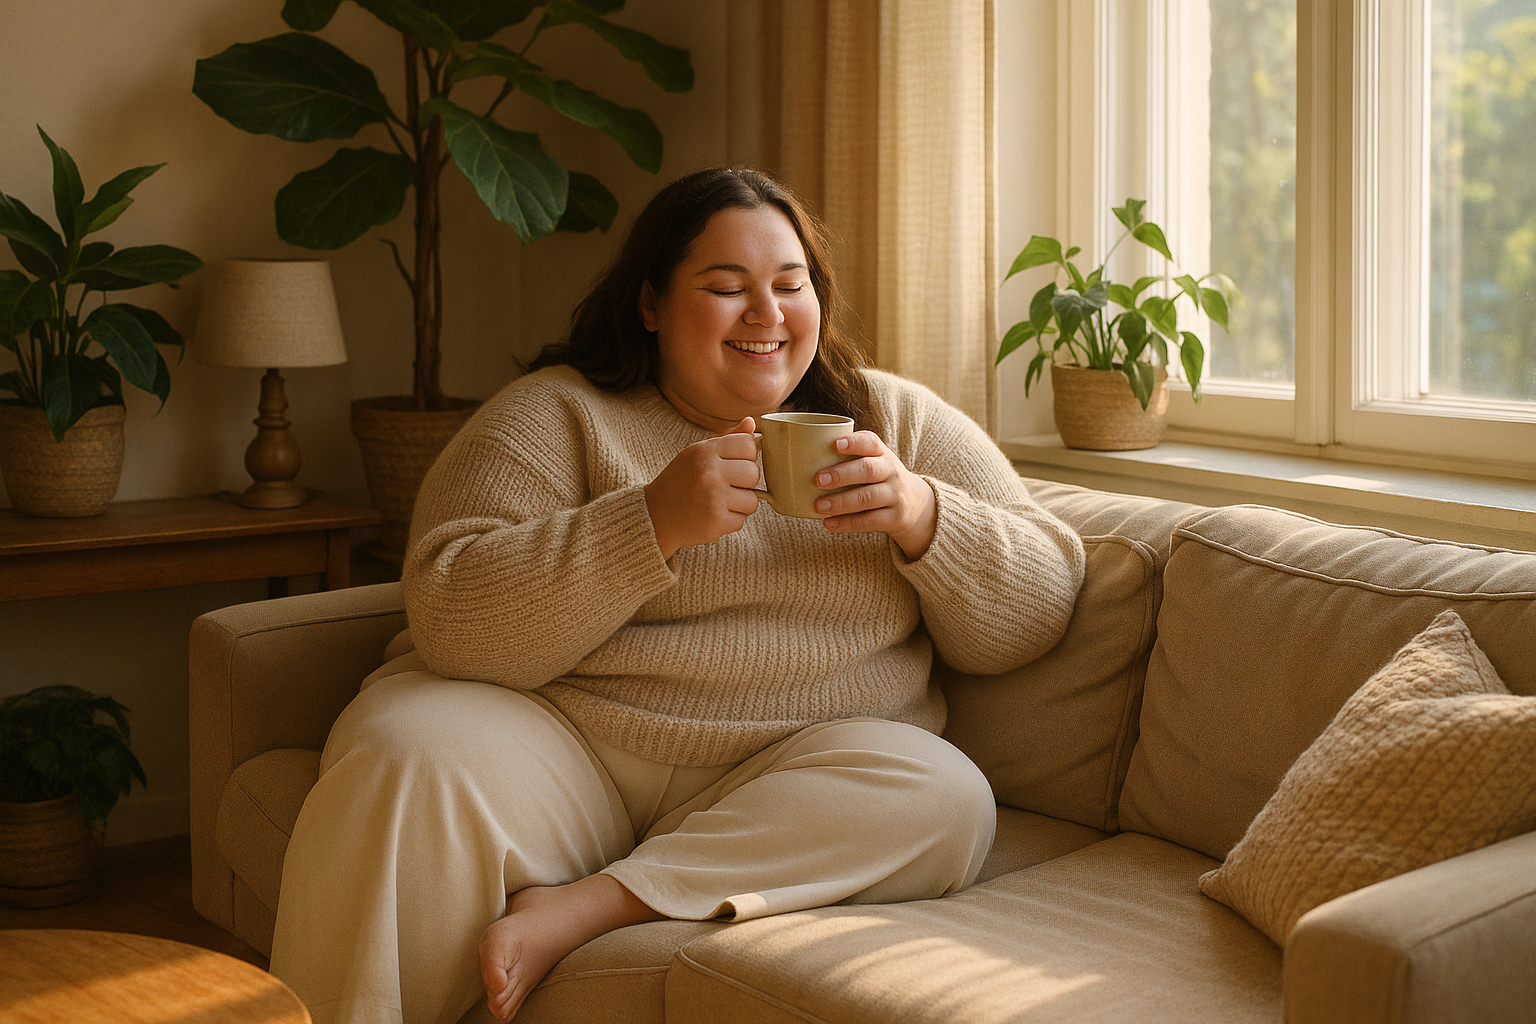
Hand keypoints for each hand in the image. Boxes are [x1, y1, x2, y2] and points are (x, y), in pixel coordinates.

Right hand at [644, 418, 760, 559]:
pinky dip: (731, 521)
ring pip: (752, 499)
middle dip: (744, 482)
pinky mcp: (717, 521)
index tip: (733, 465)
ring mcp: (714, 497)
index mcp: (704, 451)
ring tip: (718, 502)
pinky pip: (742, 520)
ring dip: (739, 504)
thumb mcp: (696, 454)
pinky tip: (713, 516)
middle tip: (724, 486)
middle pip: (754, 472)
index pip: (748, 444)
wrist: (654, 516)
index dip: (746, 456)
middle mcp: (709, 472)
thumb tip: (751, 422)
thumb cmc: (679, 482)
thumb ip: (726, 439)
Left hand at [814, 431, 937, 559]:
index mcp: (882, 454)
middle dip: (842, 474)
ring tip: (819, 506)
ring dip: (841, 502)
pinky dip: (847, 523)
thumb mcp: (874, 462)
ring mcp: (895, 495)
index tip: (835, 445)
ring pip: (868, 497)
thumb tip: (797, 459)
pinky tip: (829, 524)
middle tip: (818, 480)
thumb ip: (847, 459)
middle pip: (868, 470)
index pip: (871, 442)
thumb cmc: (879, 479)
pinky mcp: (894, 518)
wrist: (916, 504)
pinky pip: (870, 521)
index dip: (854, 443)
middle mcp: (891, 472)